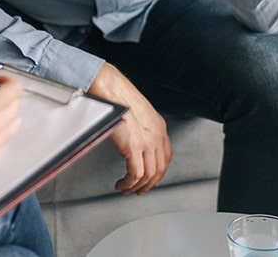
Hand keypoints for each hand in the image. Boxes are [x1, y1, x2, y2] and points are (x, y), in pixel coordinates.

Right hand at [88, 63, 171, 194]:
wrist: (111, 88)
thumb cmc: (118, 96)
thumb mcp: (137, 114)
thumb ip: (140, 128)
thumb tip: (132, 140)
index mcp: (159, 126)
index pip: (166, 156)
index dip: (159, 172)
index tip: (151, 179)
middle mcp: (157, 135)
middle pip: (160, 169)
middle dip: (149, 184)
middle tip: (139, 190)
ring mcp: (147, 142)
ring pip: (148, 175)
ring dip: (137, 186)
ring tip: (126, 189)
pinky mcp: (133, 147)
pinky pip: (136, 174)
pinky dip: (129, 183)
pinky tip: (122, 184)